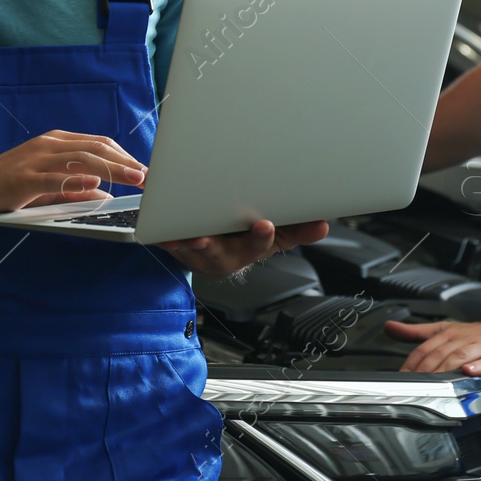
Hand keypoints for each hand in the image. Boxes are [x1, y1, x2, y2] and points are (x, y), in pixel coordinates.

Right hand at [0, 130, 147, 213]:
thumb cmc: (8, 187)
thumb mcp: (47, 184)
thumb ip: (74, 186)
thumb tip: (103, 192)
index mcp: (55, 142)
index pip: (98, 143)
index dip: (124, 156)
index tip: (143, 170)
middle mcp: (49, 145)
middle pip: (96, 148)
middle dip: (125, 162)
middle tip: (147, 176)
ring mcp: (36, 160)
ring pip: (82, 159)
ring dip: (113, 169)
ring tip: (134, 179)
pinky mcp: (24, 179)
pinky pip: (55, 177)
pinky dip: (77, 179)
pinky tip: (96, 183)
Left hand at [155, 219, 329, 275]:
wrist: (213, 247)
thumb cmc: (245, 238)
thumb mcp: (274, 237)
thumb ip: (297, 231)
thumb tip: (324, 224)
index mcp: (247, 251)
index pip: (258, 246)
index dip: (261, 238)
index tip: (265, 225)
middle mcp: (221, 256)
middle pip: (219, 254)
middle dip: (213, 247)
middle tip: (206, 239)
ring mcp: (196, 253)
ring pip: (190, 251)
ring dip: (183, 244)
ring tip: (181, 236)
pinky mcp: (175, 244)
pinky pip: (167, 242)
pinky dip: (162, 237)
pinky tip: (156, 230)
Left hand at [384, 311, 480, 375]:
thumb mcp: (447, 330)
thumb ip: (419, 333)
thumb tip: (390, 327)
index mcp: (450, 334)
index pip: (426, 348)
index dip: (412, 364)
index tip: (401, 379)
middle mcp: (465, 339)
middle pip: (440, 353)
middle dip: (425, 369)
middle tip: (414, 385)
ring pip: (461, 356)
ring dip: (447, 368)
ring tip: (435, 381)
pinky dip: (479, 366)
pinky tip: (470, 372)